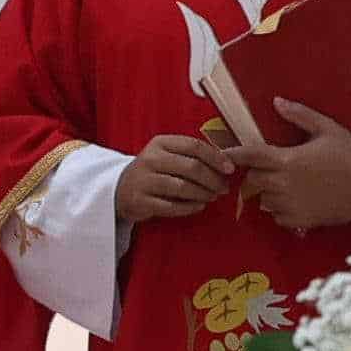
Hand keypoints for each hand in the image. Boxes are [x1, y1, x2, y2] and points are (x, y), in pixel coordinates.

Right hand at [115, 133, 234, 222]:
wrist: (120, 189)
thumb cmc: (154, 171)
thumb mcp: (168, 155)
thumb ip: (192, 155)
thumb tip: (226, 164)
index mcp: (160, 143)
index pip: (194, 146)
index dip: (216, 157)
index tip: (230, 169)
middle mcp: (150, 159)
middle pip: (191, 167)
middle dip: (213, 179)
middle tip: (223, 188)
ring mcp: (143, 181)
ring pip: (182, 187)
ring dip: (203, 194)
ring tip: (212, 197)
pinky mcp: (140, 201)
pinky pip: (172, 206)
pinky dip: (190, 207)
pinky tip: (199, 206)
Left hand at [226, 100, 350, 232]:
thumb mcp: (328, 130)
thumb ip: (300, 116)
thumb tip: (277, 101)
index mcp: (287, 159)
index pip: (249, 155)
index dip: (231, 154)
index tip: (221, 155)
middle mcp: (283, 183)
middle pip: (252, 179)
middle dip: (258, 174)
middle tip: (276, 169)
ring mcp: (289, 204)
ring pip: (263, 199)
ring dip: (270, 192)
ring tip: (293, 184)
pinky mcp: (298, 220)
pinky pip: (277, 216)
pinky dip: (282, 209)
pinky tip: (300, 199)